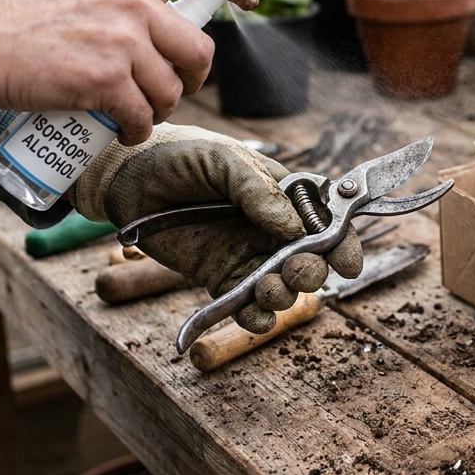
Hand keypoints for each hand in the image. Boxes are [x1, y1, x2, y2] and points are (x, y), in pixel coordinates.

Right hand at [0, 0, 256, 143]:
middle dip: (194, 78)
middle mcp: (131, 3)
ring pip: (172, 90)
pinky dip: (136, 132)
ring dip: (160, 111)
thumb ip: (119, 2)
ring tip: (135, 115)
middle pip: (199, 49)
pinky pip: (144, 117)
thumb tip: (158, 32)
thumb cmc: (18, 23)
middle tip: (174, 89)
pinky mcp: (106, 82)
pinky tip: (123, 132)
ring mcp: (121, 43)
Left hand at [70, 124, 362, 332]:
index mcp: (285, 197)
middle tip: (296, 269)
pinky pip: (247, 306)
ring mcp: (248, 256)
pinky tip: (251, 312)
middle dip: (312, 271)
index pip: (327, 222)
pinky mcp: (221, 278)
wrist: (128, 179)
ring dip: (284, 295)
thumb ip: (258, 190)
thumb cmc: (181, 157)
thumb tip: (293, 227)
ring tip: (267, 288)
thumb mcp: (223, 161)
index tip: (346, 261)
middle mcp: (272, 230)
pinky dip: (255, 317)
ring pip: (284, 288)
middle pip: (312, 261)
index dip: (342, 242)